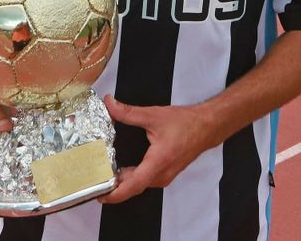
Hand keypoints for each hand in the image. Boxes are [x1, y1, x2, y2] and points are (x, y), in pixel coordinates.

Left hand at [98, 96, 219, 204]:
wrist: (207, 127)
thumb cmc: (186, 123)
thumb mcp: (154, 115)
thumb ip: (128, 112)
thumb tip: (110, 104)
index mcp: (158, 162)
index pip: (133, 186)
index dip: (114, 193)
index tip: (99, 195)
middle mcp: (162, 174)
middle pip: (133, 187)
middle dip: (113, 187)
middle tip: (94, 179)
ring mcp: (165, 176)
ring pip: (139, 184)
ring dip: (122, 182)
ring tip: (103, 174)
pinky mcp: (166, 174)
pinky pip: (145, 180)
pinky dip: (131, 178)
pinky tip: (120, 169)